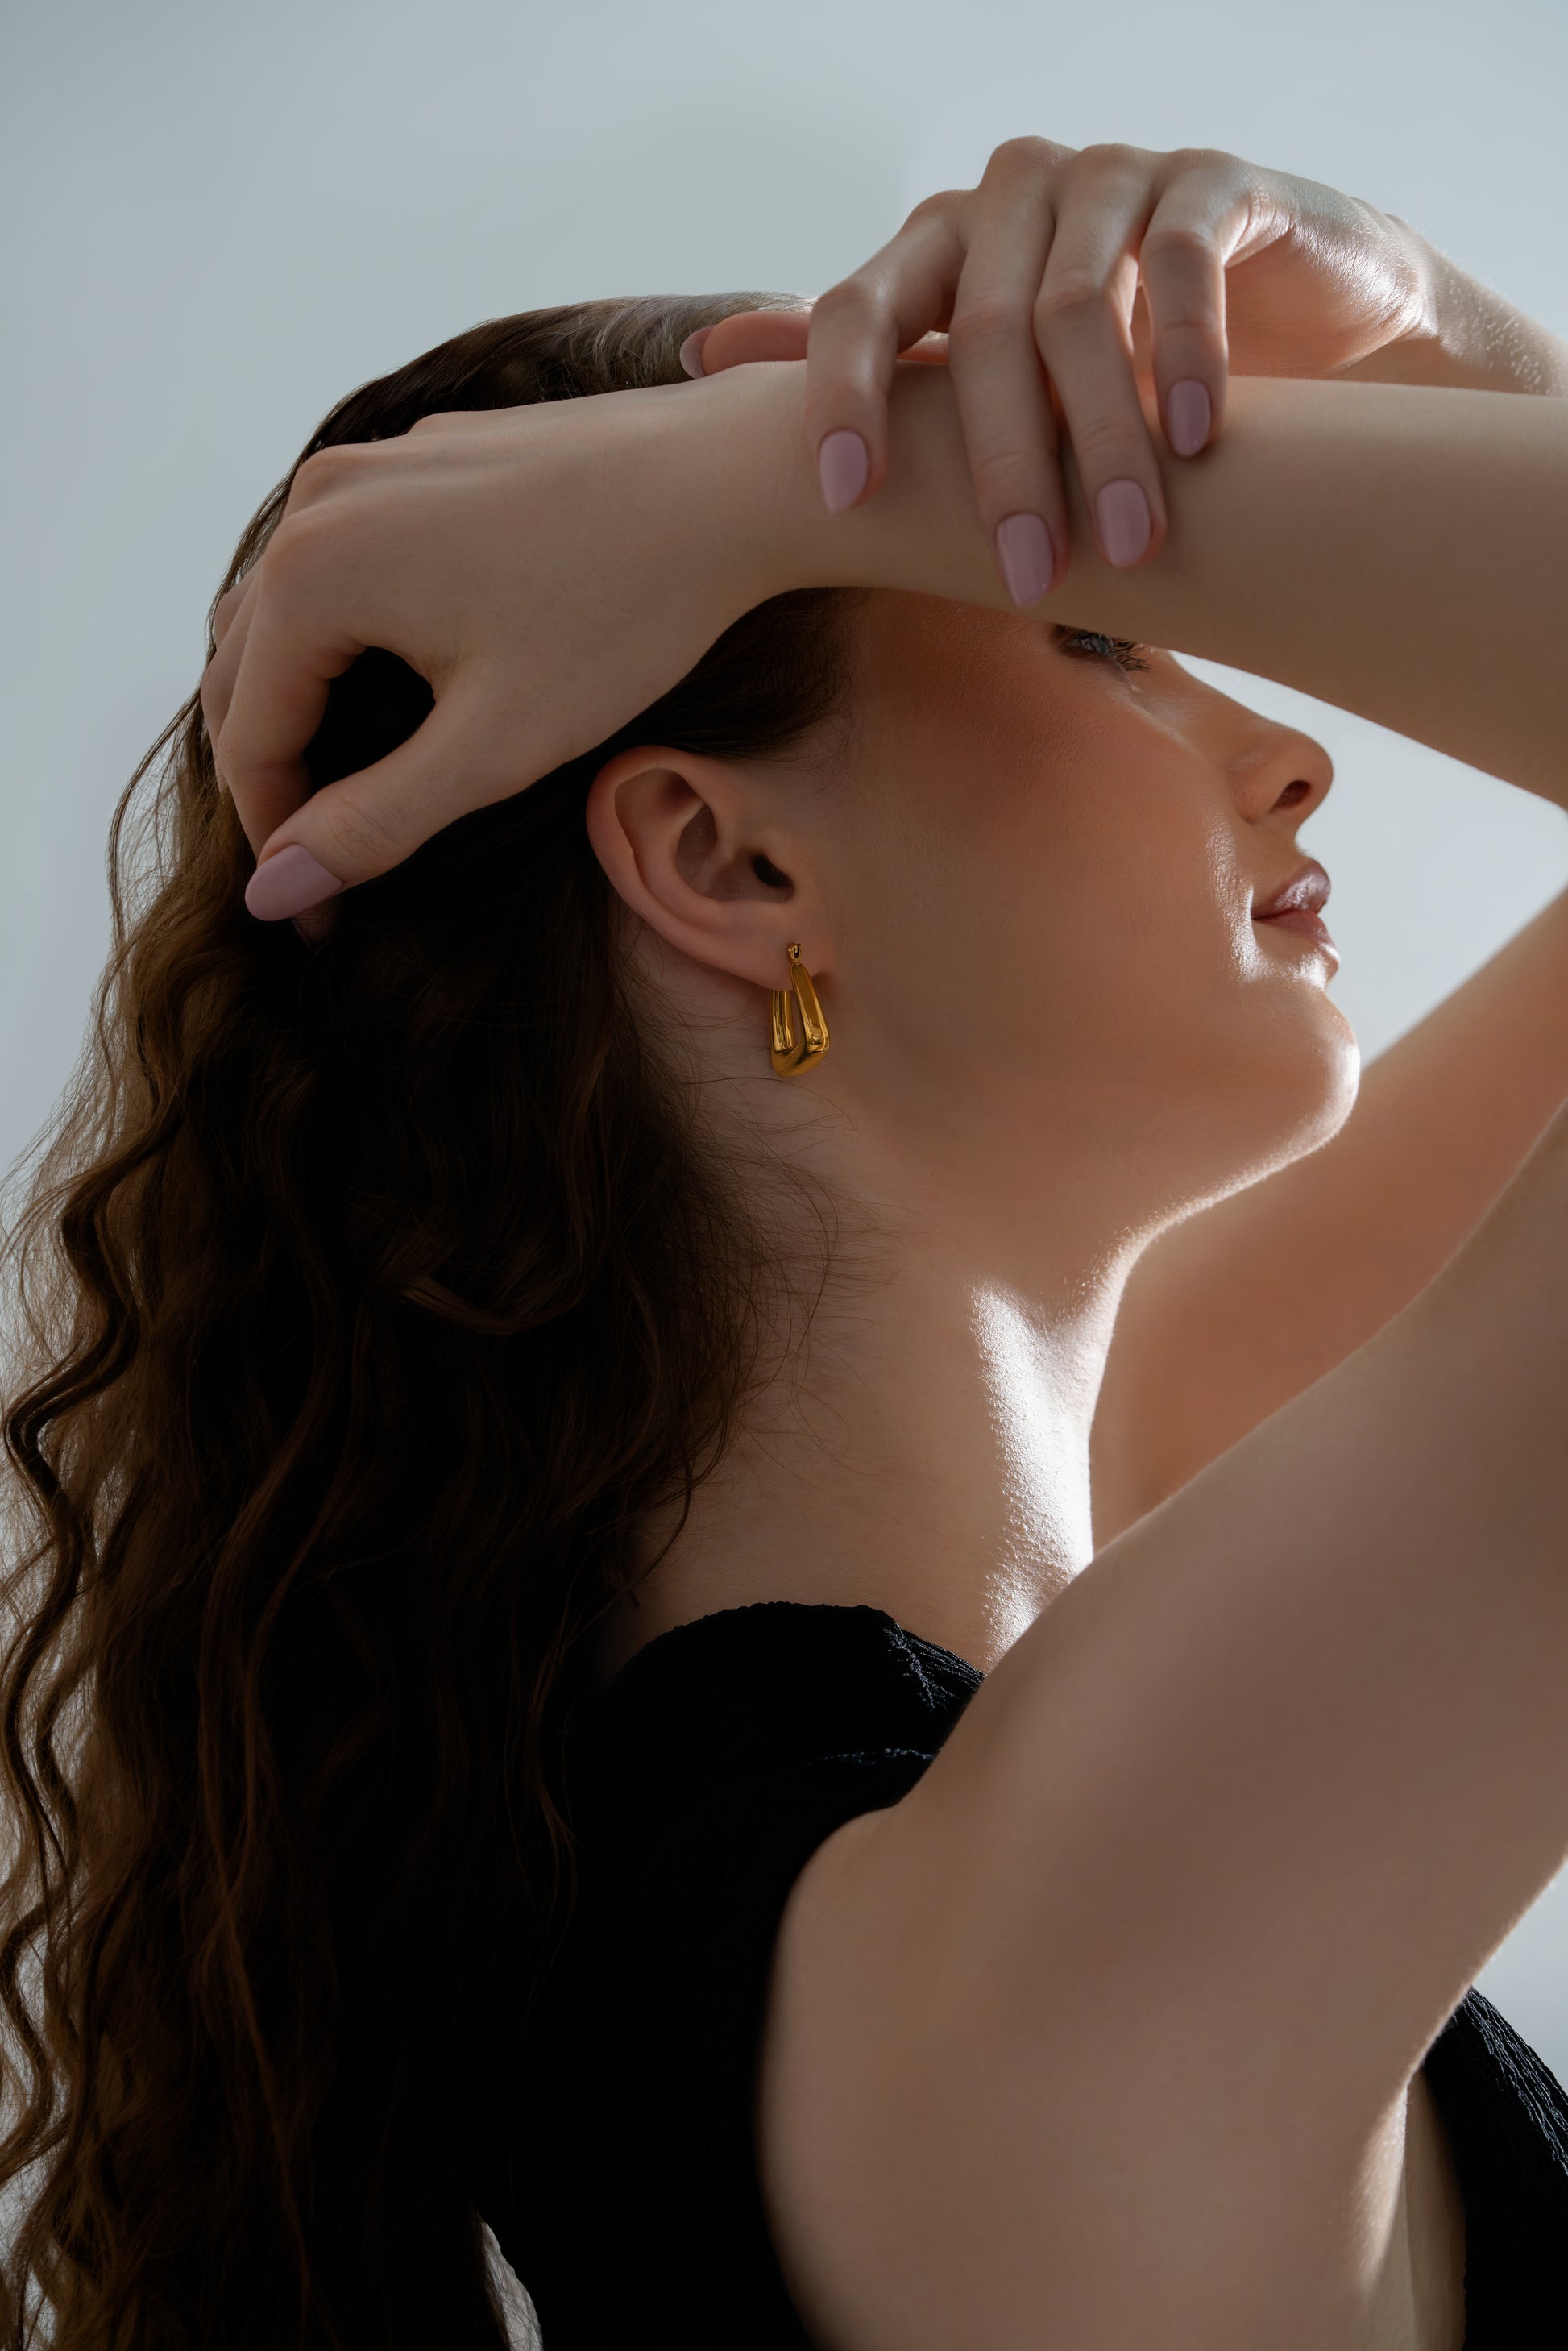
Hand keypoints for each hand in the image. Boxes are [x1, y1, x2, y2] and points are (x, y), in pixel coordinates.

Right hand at [201, 372, 789, 914]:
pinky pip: (344, 559)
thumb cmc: (624, 615)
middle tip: (323, 872)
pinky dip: (344, 637)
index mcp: (314, 572)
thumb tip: (273, 893)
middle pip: (246, 668)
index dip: (277, 841)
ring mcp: (370, 467)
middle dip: (276, 775)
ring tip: (347, 793)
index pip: (249, 735)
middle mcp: (317, 502)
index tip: (320, 920)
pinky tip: (399, 692)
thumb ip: (374, 823)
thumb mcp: (494, 747)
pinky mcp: (422, 457)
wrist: (731, 482)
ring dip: (301, 703)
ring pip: (288, 611)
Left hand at [689, 139, 1430, 597]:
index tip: (847, 504)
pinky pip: (1178, 262)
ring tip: (1129, 546)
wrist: (1286, 312)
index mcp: (935, 247)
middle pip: (978, 334)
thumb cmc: (1104, 361)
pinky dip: (1184, 359)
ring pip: (1077, 310)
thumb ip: (863, 363)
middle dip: (1001, 470)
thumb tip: (703, 362)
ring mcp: (1107, 176)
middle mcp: (1008, 196)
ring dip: (1101, 442)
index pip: (857, 311)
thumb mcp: (977, 373)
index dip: (842, 401)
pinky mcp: (1206, 179)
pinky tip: (1196, 440)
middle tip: (1025, 580)